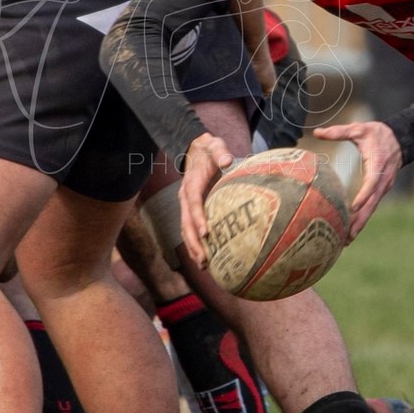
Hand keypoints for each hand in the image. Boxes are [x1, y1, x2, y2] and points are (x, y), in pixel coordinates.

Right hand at [176, 132, 235, 268]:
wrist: (194, 149)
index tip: (206, 233)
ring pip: (185, 230)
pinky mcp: (190, 210)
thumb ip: (220, 152)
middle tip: (204, 259)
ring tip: (204, 266)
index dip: (198, 219)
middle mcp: (185, 197)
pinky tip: (204, 259)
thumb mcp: (214, 146)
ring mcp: (186, 205)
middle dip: (194, 243)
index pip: (193, 204)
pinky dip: (194, 244)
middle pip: (186, 223)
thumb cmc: (209, 150)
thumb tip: (228, 161)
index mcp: (191, 184)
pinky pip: (189, 230)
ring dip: (193, 248)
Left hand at [311, 120, 402, 240]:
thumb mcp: (359, 129)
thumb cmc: (377, 133)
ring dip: (360, 224)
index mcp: (379, 165)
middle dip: (360, 221)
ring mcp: (383, 187)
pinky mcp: (380, 190)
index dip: (364, 196)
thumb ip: (339, 131)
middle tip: (347, 236)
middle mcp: (383, 180)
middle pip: (372, 204)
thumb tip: (317, 131)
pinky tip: (351, 229)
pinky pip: (371, 206)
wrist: (399, 138)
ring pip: (371, 208)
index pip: (372, 183)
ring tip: (346, 240)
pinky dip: (362, 218)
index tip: (354, 208)